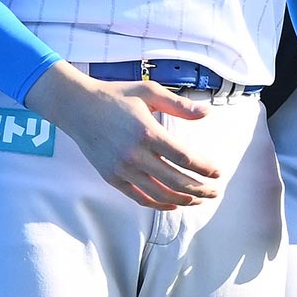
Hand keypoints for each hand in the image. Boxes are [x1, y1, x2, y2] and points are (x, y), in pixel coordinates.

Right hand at [25, 61, 218, 208]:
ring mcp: (122, 169)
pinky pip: (139, 198)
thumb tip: (207, 113)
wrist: (77, 107)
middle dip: (200, 189)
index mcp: (147, 132)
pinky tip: (174, 204)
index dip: (204, 168)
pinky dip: (160, 204)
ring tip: (200, 200)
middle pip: (175, 181)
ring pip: (159, 194)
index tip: (218, 172)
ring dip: (183, 200)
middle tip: (216, 192)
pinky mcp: (112, 178)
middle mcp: (135, 154)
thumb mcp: (148, 92)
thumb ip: (179, 105)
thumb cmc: (116, 95)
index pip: (184, 157)